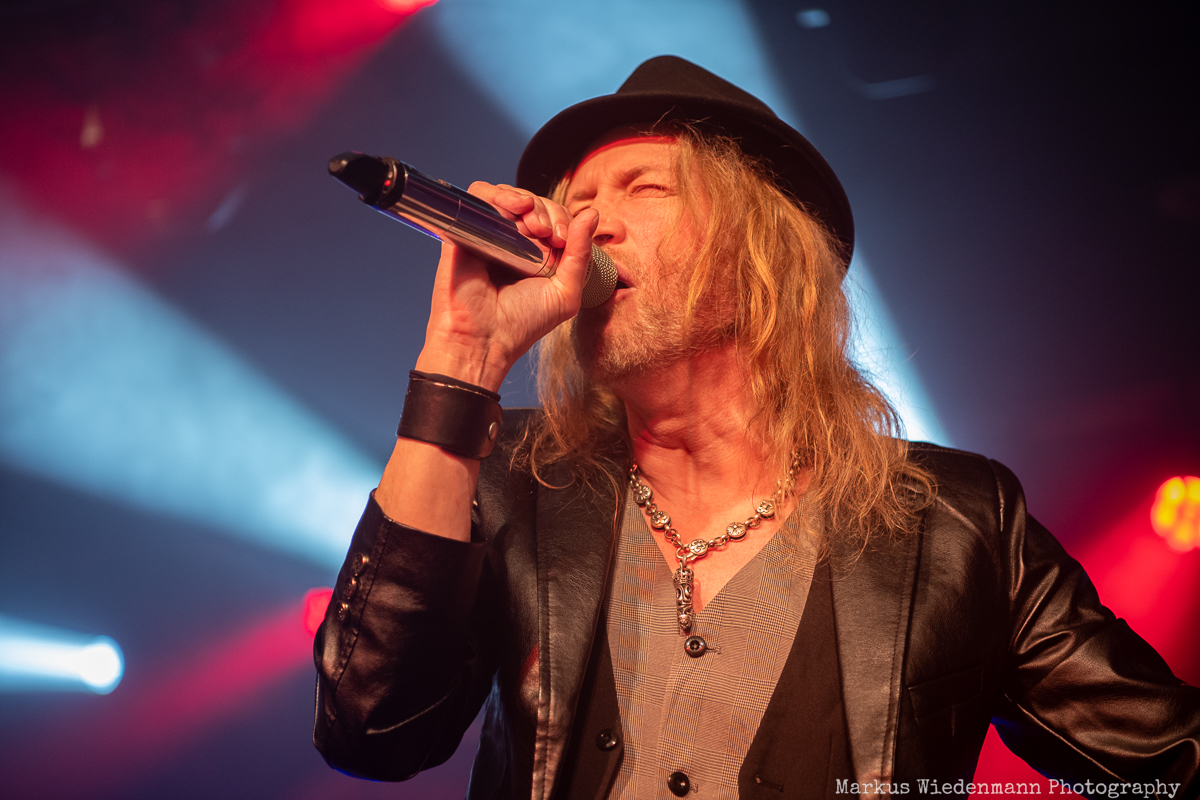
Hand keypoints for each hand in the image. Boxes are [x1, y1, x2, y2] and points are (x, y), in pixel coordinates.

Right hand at [415, 183, 599, 391]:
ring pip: (510, 195)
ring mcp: (488, 233)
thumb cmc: (522, 324)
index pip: (554, 218)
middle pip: (535, 203)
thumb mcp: (566, 292)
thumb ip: (581, 254)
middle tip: (550, 235)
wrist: (484, 340)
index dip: (563, 220)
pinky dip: (499, 194)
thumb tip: (591, 214)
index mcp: (536, 254)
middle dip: (549, 211)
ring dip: (527, 201)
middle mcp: (512, 241)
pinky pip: (480, 194)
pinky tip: (514, 209)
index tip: (564, 240)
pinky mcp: (466, 229)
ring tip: (533, 225)